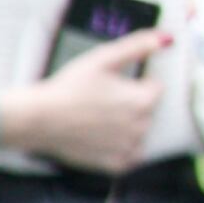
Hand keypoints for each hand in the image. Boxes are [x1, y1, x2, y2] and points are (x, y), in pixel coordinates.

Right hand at [6, 30, 171, 172]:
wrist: (36, 119)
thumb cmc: (67, 88)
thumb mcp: (102, 58)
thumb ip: (138, 46)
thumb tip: (166, 38)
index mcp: (143, 100)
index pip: (154, 88)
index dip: (133, 84)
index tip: (110, 86)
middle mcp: (141, 126)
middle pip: (147, 112)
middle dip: (130, 106)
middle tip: (99, 102)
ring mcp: (128, 147)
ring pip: (139, 134)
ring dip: (127, 128)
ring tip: (98, 121)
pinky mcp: (115, 164)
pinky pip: (129, 157)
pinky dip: (119, 150)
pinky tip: (101, 139)